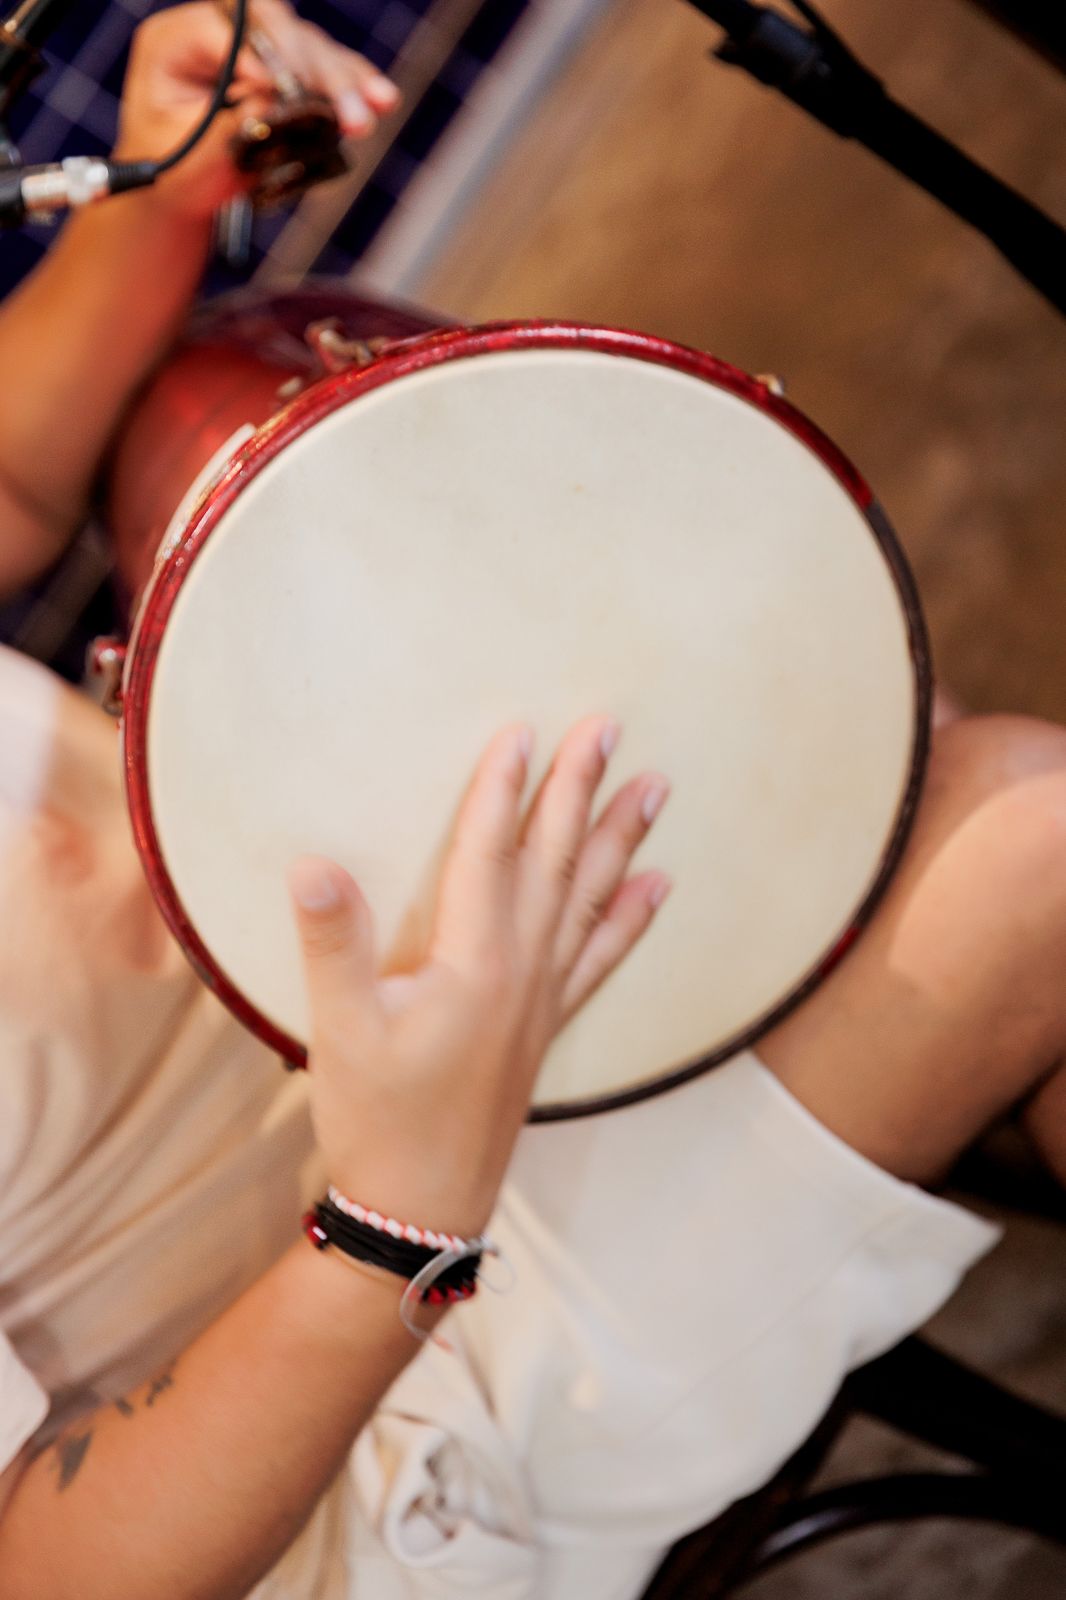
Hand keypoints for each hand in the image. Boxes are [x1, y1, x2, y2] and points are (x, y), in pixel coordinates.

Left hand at [113, 0, 400, 219]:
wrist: (178, 190)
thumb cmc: (170, 174)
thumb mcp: (183, 156)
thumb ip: (221, 126)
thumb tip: (270, 101)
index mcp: (173, 41)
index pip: (218, 27)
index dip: (254, 56)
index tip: (277, 90)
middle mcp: (219, 32)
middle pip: (274, 27)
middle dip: (312, 69)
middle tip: (339, 112)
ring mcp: (259, 48)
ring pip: (308, 46)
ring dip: (342, 82)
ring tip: (366, 119)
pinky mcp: (289, 70)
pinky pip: (326, 67)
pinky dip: (355, 84)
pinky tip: (383, 100)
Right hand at [288, 718, 671, 1236]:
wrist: (423, 1206)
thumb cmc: (377, 1117)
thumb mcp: (339, 1029)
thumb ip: (333, 942)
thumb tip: (313, 862)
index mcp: (473, 961)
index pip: (490, 852)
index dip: (504, 787)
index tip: (524, 728)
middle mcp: (522, 969)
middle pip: (556, 860)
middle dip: (581, 788)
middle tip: (610, 725)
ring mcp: (543, 998)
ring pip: (591, 899)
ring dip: (622, 839)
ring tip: (656, 786)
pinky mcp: (547, 1025)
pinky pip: (601, 957)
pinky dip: (631, 919)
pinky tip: (658, 889)